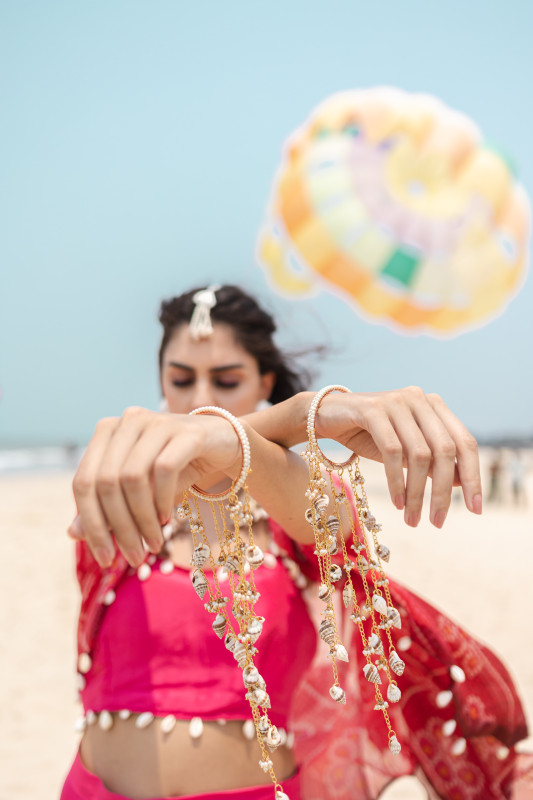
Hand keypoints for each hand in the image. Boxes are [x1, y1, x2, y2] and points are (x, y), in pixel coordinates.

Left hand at [68, 407, 240, 567]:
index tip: (105, 559)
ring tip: (153, 542)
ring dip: (142, 519)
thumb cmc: (174, 467)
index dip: (90, 524)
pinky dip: (162, 500)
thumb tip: (72, 533)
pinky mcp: (187, 431)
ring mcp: (157, 421)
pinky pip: (164, 469)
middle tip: (135, 557)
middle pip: (106, 482)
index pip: (83, 482)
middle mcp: (128, 420)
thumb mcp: (138, 490)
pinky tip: (168, 518)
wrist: (222, 444)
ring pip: (133, 477)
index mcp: (107, 431)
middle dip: (119, 527)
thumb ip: (105, 508)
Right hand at [315, 386, 480, 527]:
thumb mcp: (406, 452)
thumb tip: (466, 484)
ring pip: (419, 454)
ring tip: (412, 519)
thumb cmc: (370, 435)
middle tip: (437, 522)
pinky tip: (396, 502)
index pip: (465, 442)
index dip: (473, 476)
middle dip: (443, 491)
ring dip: (417, 493)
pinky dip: (396, 481)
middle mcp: (420, 398)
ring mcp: (397, 401)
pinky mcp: (372, 409)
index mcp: (434, 406)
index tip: (475, 509)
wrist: (325, 416)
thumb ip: (434, 463)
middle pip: (445, 450)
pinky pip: (392, 451)